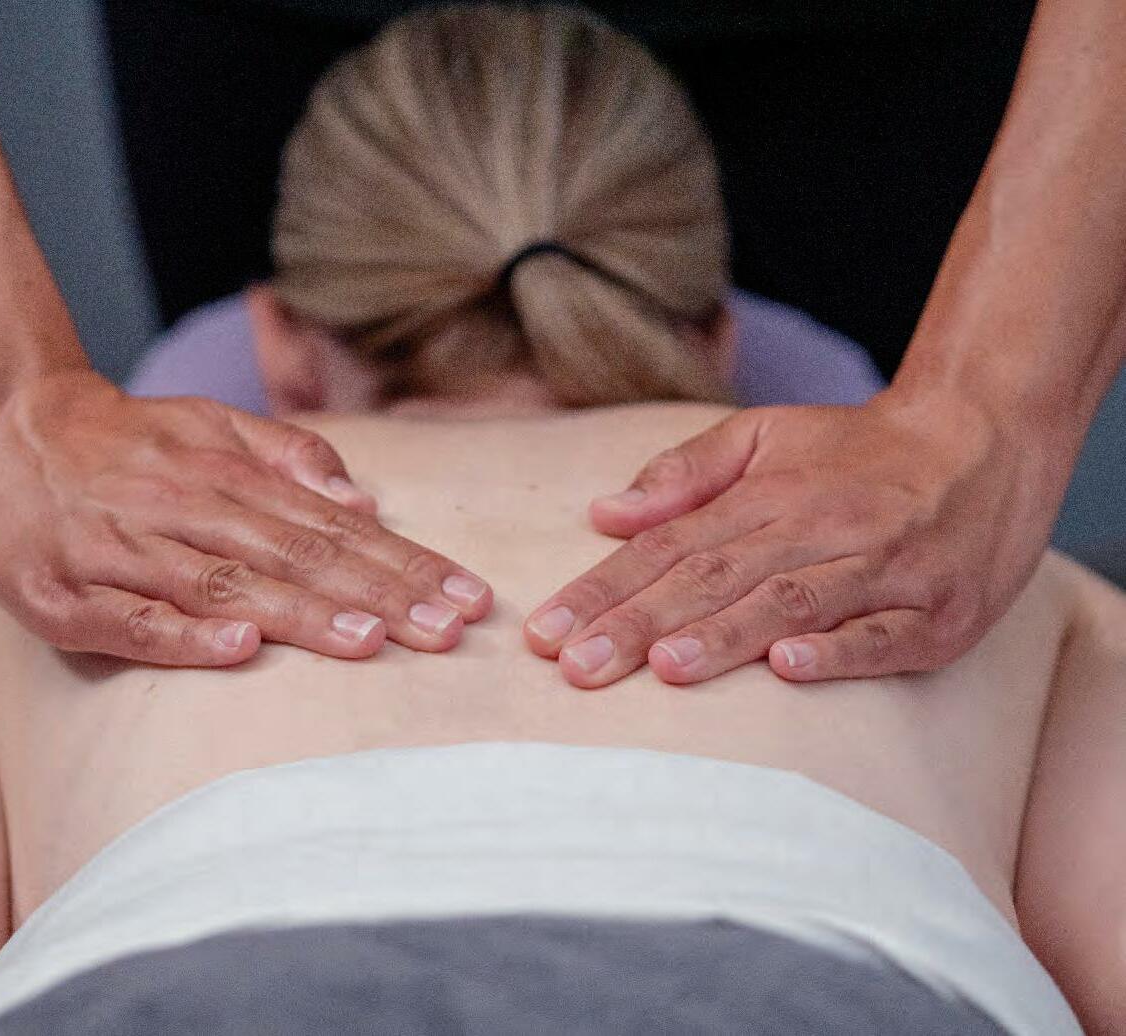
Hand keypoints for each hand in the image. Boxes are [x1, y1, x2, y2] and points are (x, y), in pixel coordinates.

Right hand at [0, 370, 491, 664]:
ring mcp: (125, 550)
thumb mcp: (209, 424)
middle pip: (297, 556)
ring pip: (227, 585)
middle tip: (449, 630)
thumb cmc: (122, 438)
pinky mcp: (67, 592)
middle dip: (380, 595)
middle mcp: (186, 508)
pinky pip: (131, 619)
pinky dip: (184, 636)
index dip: (405, 563)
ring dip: (302, 615)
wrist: (0, 420)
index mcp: (228, 476)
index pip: (335, 528)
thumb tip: (363, 498)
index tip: (467, 596)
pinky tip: (240, 651)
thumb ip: (286, 454)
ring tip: (372, 640)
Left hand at [523, 391, 1062, 686]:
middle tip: (577, 668)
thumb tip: (605, 512)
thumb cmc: (857, 451)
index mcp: (766, 495)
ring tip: (664, 667)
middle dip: (640, 625)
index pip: (669, 545)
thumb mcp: (766, 434)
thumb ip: (685, 472)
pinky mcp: (935, 612)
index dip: (606, 589)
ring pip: (790, 603)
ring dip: (725, 637)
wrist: (983, 439)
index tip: (548, 633)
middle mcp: (816, 530)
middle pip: (715, 579)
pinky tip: (789, 670)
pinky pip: (883, 635)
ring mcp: (878, 570)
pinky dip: (838, 653)